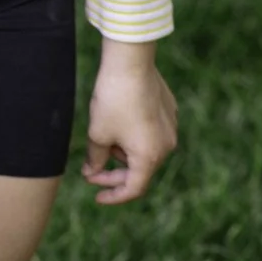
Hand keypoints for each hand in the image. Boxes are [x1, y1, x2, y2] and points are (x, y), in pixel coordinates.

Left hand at [82, 40, 177, 204]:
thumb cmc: (112, 100)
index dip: (113, 195)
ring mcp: (171, 129)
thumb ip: (95, 158)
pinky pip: (150, 132)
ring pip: (144, 150)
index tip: (96, 197)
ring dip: (122, 151)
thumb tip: (92, 171)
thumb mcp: (97, 133)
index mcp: (149, 157)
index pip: (133, 188)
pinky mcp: (169, 112)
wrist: (130, 63)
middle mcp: (166, 146)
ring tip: (103, 133)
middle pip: (139, 170)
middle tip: (90, 171)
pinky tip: (117, 120)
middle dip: (113, 173)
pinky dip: (133, 135)